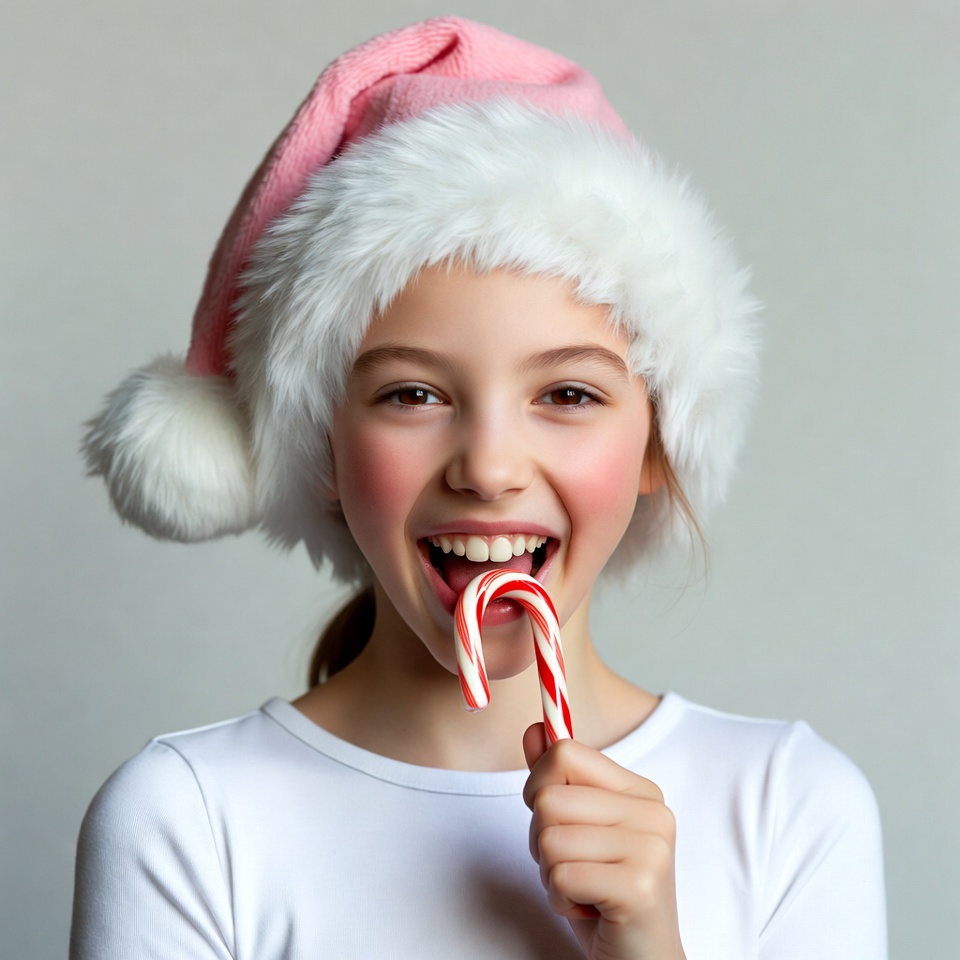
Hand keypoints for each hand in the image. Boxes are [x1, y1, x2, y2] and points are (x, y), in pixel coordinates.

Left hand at [522, 724, 685, 959]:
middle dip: (541, 840)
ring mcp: (650, 848)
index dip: (539, 786)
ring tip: (583, 889)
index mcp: (640, 790)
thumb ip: (555, 779)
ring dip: (550, 874)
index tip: (556, 820)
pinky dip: (560, 900)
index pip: (564, 753)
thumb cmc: (603, 895)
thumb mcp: (576, 830)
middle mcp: (652, 812)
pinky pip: (560, 876)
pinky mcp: (639, 886)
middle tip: (574, 867)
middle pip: (548, 798)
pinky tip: (589, 910)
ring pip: (549, 838)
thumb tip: (534, 729)